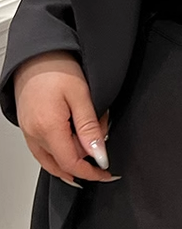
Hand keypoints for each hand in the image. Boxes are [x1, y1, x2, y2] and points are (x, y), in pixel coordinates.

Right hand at [13, 50, 117, 186]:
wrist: (37, 55)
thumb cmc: (58, 69)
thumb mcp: (83, 97)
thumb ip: (90, 129)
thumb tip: (99, 156)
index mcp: (48, 127)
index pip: (71, 163)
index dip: (92, 172)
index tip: (107, 173)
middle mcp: (34, 133)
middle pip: (63, 164)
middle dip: (87, 161)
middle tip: (103, 149)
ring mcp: (28, 132)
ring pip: (53, 160)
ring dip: (75, 158)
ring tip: (92, 142)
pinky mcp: (28, 128)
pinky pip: (44, 152)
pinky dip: (61, 154)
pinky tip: (75, 146)